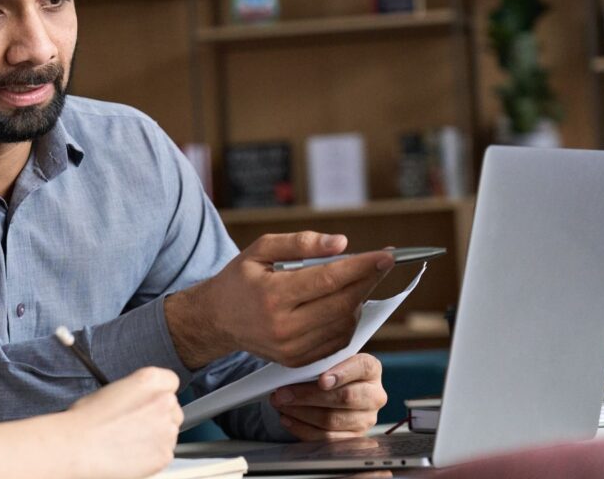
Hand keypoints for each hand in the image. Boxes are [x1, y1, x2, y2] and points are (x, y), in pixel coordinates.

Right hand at [63, 367, 182, 478]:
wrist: (78, 447)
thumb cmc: (85, 421)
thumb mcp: (110, 391)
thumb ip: (133, 393)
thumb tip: (137, 401)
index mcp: (150, 380)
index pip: (170, 381)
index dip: (159, 393)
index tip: (150, 401)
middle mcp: (164, 402)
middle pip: (173, 408)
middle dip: (159, 416)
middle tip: (137, 425)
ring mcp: (167, 430)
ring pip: (170, 433)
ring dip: (156, 436)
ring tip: (129, 442)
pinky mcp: (164, 455)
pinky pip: (165, 453)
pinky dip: (152, 456)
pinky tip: (131, 454)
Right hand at [166, 232, 394, 368]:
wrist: (217, 319)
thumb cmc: (240, 279)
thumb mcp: (260, 249)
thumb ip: (300, 242)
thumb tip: (342, 243)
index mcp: (272, 295)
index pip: (328, 280)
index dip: (362, 267)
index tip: (387, 255)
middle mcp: (282, 326)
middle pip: (343, 304)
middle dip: (368, 281)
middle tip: (380, 264)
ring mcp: (291, 348)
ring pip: (345, 324)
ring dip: (358, 300)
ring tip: (354, 281)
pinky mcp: (297, 361)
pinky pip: (337, 340)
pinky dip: (347, 320)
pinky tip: (341, 303)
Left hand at [270, 354, 386, 440]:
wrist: (333, 391)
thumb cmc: (326, 371)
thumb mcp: (326, 361)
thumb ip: (317, 361)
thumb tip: (293, 368)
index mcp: (371, 369)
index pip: (362, 367)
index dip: (342, 374)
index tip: (322, 380)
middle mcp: (374, 395)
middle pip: (345, 397)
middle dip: (308, 396)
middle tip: (282, 393)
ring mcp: (366, 419)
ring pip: (332, 419)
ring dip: (300, 412)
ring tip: (280, 404)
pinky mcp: (354, 438)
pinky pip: (326, 438)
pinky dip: (302, 428)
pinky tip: (287, 419)